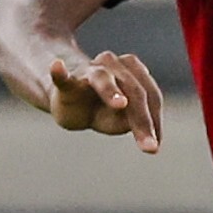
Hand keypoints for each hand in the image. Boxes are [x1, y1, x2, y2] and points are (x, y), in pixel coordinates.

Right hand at [47, 51, 161, 152]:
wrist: (67, 98)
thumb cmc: (101, 109)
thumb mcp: (121, 120)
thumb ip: (132, 120)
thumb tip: (140, 124)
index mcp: (133, 73)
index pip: (150, 95)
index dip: (155, 120)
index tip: (155, 146)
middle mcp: (113, 66)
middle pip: (133, 90)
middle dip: (142, 119)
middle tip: (149, 147)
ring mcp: (88, 72)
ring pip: (102, 79)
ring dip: (111, 91)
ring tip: (121, 104)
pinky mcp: (66, 83)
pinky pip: (62, 77)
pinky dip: (59, 72)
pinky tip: (57, 66)